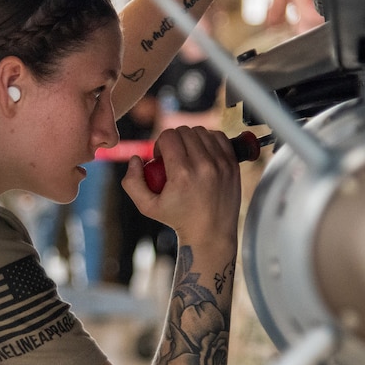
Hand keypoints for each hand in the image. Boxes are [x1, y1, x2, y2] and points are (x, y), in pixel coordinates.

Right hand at [122, 126, 240, 249]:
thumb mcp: (147, 206)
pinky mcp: (233, 164)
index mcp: (182, 174)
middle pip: (185, 131)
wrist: (211, 233)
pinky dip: (209, 140)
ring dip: (191, 139)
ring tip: (188, 155)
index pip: (168, 136)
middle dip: (174, 140)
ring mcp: (221, 164)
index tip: (161, 157)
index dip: (160, 144)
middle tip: (173, 156)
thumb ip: (132, 182)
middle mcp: (204, 166)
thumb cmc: (178, 219)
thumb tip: (135, 159)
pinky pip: (219, 137)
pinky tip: (203, 153)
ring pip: (202, 131)